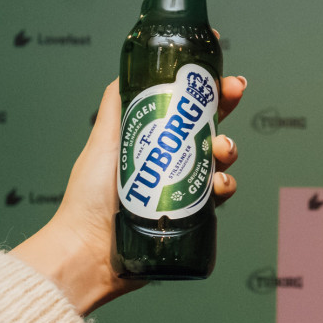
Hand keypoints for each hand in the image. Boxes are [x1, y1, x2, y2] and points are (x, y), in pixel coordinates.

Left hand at [13, 75, 245, 314]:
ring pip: (219, 158)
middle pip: (209, 126)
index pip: (184, 107)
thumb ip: (115, 106)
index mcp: (152, 139)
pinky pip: (219, 195)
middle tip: (235, 92)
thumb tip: (126, 71)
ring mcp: (183, 187)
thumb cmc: (87, 198)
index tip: (221, 72)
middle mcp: (171, 160)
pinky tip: (218, 184)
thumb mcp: (101, 141)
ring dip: (229, 147)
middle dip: (227, 105)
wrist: (89, 251)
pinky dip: (225, 185)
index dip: (207, 88)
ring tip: (221, 150)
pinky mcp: (193, 215)